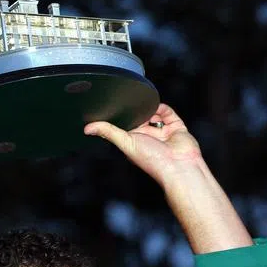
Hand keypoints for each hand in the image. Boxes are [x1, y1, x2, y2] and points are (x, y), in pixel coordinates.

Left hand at [83, 104, 202, 183]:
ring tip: (145, 105)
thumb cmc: (153, 161)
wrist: (179, 166)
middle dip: (136, 110)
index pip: (125, 125)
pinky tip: (157, 106)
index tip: (113, 105)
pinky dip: (163, 108)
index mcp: (134, 142)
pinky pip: (169, 113)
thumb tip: (88, 128)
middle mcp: (148, 137)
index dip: (121, 116)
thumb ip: (109, 132)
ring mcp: (162, 132)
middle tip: (130, 101)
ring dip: (150, 108)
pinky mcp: (176, 127)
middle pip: (140, 117)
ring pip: (154, 113)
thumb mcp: (126, 143)